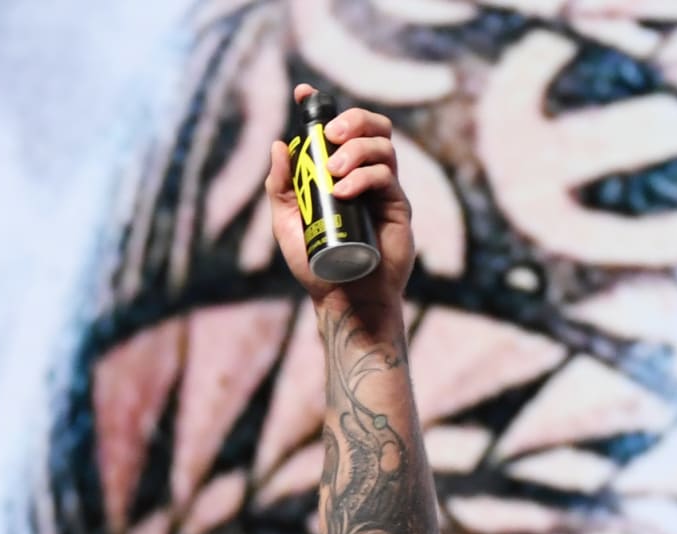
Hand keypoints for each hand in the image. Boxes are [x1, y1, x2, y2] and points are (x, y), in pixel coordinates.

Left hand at [266, 85, 413, 312]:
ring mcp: (384, 189)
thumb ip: (281, 186)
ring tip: (333, 171)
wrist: (342, 297)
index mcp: (339, 171)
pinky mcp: (398, 206)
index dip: (321, 105)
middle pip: (371, 126)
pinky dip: (364, 176)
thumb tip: (278, 144)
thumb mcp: (287, 222)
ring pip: (382, 146)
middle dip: (351, 120)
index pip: (338, 129)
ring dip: (356, 149)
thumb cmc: (315, 261)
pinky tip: (343, 190)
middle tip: (330, 133)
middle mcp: (364, 174)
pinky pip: (386, 176)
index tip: (301, 92)